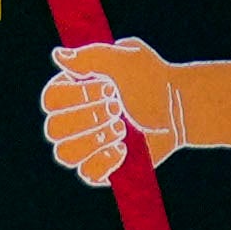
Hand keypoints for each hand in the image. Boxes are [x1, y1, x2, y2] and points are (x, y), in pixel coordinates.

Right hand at [38, 39, 179, 184]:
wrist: (179, 108)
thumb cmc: (152, 79)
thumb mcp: (126, 59)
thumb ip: (91, 57)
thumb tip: (58, 55)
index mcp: (73, 91)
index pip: (51, 100)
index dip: (76, 97)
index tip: (109, 88)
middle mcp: (75, 119)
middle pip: (54, 129)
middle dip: (89, 118)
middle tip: (117, 106)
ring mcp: (86, 146)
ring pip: (65, 154)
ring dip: (94, 140)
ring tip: (121, 127)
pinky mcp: (102, 169)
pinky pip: (86, 174)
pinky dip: (104, 162)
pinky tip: (124, 148)